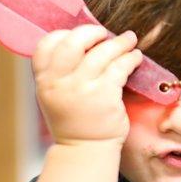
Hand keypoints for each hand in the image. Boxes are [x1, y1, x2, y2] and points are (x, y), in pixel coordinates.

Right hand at [32, 24, 142, 144]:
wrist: (85, 149)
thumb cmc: (75, 119)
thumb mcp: (56, 95)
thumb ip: (61, 71)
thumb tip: (84, 38)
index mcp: (44, 81)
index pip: (46, 45)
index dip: (64, 34)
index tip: (80, 35)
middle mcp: (59, 83)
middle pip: (74, 42)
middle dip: (92, 32)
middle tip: (105, 32)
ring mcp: (81, 89)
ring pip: (102, 52)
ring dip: (120, 42)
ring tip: (130, 40)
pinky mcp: (105, 96)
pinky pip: (120, 67)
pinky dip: (131, 58)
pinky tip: (136, 57)